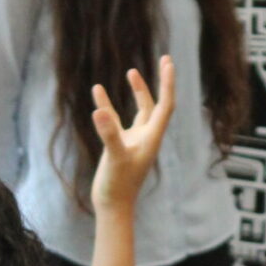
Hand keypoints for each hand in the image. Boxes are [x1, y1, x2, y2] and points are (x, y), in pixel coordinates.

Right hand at [91, 59, 176, 210]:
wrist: (112, 207)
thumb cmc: (118, 186)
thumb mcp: (113, 158)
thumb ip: (108, 134)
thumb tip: (99, 111)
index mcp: (152, 137)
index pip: (165, 104)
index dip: (167, 83)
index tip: (168, 62)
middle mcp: (146, 136)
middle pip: (157, 104)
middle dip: (161, 82)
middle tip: (164, 59)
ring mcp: (133, 140)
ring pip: (139, 110)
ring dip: (137, 91)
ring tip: (132, 71)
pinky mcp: (119, 145)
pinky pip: (115, 121)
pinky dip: (108, 106)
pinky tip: (97, 91)